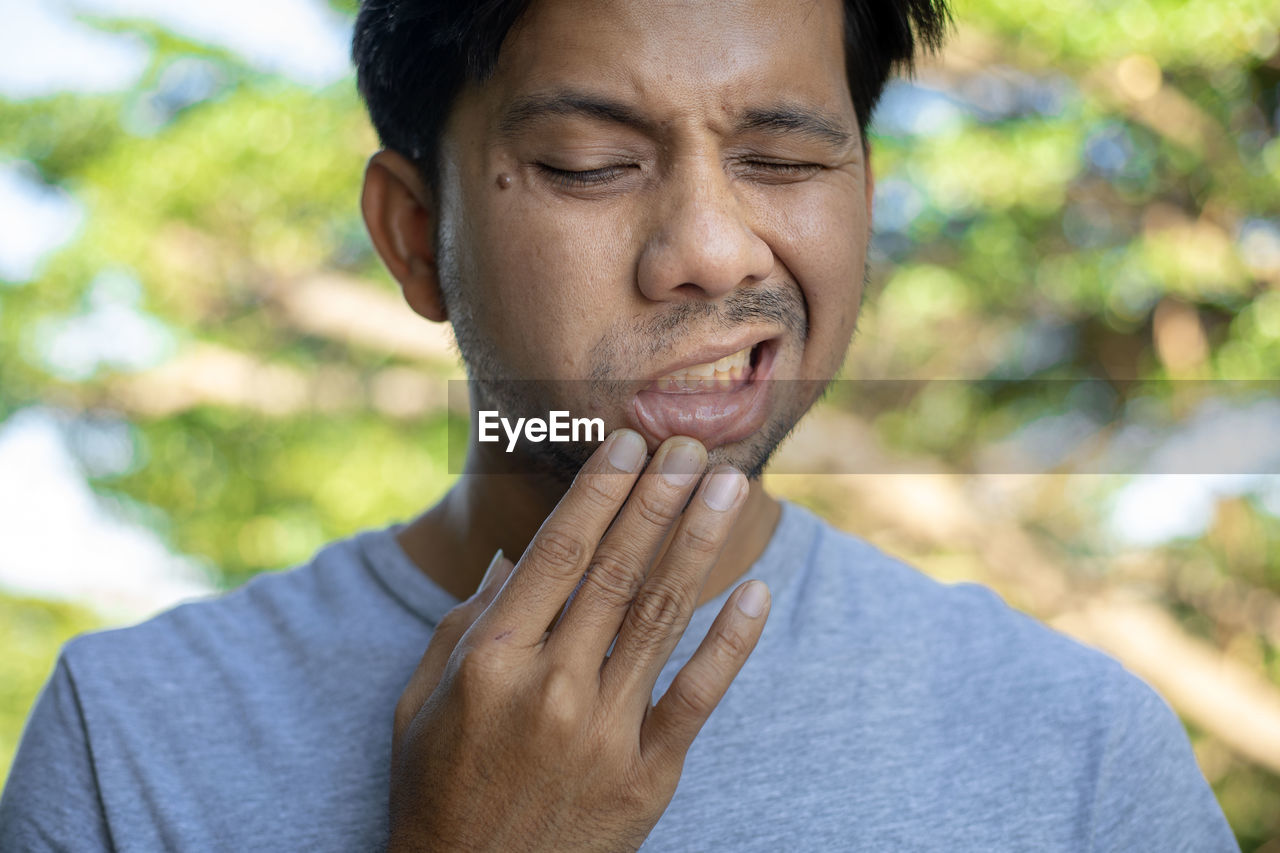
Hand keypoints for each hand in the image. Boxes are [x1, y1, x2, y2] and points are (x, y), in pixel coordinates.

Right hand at [388, 430, 770, 851]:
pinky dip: (730, 642)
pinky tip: (754, 592)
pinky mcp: (646, 777)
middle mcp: (550, 688)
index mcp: (491, 661)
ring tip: (728, 487)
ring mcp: (602, 733)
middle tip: (691, 447)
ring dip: (698, 543)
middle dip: (658, 498)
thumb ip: (464, 623)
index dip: (598, 492)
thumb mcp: (422, 702)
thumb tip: (511, 558)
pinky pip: (697, 697)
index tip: (628, 443)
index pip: (558, 554)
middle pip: (617, 572)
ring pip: (661, 617)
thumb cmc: (437, 790)